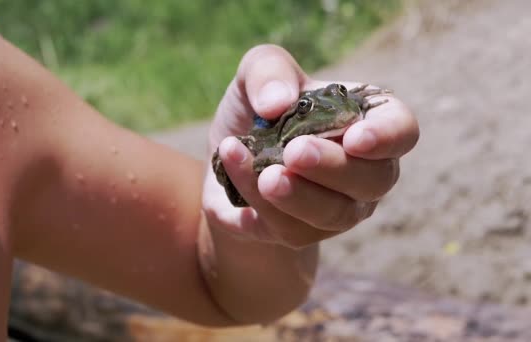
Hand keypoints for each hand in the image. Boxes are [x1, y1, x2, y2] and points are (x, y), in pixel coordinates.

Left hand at [203, 45, 418, 248]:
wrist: (224, 153)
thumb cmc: (258, 107)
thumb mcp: (257, 73)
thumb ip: (270, 70)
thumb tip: (278, 103)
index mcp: (367, 122)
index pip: (402, 130)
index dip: (386, 137)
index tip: (355, 137)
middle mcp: (363, 171)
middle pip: (374, 181)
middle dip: (334, 168)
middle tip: (294, 152)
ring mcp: (337, 208)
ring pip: (334, 215)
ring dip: (298, 195)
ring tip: (265, 174)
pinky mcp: (300, 233)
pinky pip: (288, 227)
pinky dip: (258, 200)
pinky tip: (232, 166)